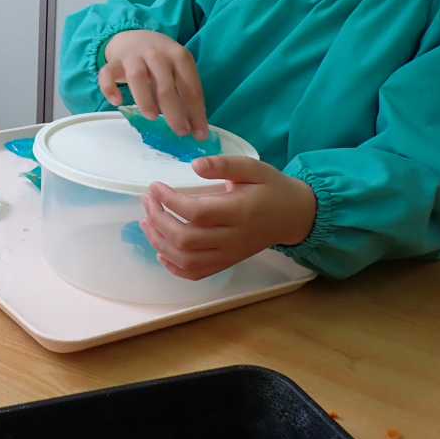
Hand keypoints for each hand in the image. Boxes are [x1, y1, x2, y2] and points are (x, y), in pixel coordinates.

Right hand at [100, 30, 206, 138]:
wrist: (134, 38)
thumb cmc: (161, 60)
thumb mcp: (178, 68)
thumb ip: (185, 90)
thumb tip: (195, 125)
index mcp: (179, 56)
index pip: (190, 87)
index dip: (196, 112)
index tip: (199, 134)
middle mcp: (157, 55)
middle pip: (165, 85)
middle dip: (174, 112)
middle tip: (180, 132)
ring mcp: (133, 57)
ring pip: (137, 78)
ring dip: (145, 99)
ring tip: (151, 117)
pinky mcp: (114, 62)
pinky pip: (107, 74)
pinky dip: (109, 88)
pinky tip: (116, 102)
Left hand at [138, 155, 315, 279]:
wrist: (293, 216)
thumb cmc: (271, 188)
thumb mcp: (253, 168)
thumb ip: (224, 165)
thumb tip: (194, 165)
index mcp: (239, 212)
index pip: (196, 212)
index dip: (169, 200)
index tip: (155, 186)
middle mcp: (233, 238)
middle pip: (186, 239)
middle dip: (158, 220)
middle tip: (147, 201)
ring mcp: (229, 254)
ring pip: (186, 260)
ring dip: (160, 243)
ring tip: (146, 222)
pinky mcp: (227, 262)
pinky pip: (196, 273)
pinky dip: (174, 267)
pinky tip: (161, 251)